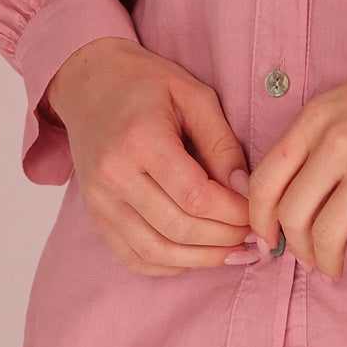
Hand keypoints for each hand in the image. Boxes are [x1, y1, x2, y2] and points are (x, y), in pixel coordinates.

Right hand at [44, 37, 253, 275]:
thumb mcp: (193, 95)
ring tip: (234, 252)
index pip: (195, 196)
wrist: (89, 82)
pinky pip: (133, 257)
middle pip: (178, 228)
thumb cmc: (145, 83)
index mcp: (140, 140)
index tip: (257, 211)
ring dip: (201, 260)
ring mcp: (100, 200)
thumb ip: (222, 142)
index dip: (233, 212)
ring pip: (155, 251)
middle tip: (253, 234)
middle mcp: (113, 175)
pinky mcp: (96, 215)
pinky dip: (169, 265)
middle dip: (224, 239)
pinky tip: (197, 255)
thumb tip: (245, 189)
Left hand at [238, 45, 346, 282]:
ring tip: (337, 268)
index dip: (260, 221)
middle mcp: (338, 140)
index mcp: (315, 119)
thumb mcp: (342, 104)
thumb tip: (288, 203)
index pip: (264, 181)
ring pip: (328, 234)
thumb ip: (312, 143)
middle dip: (296, 248)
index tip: (269, 239)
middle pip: (292, 215)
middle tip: (311, 258)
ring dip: (327, 263)